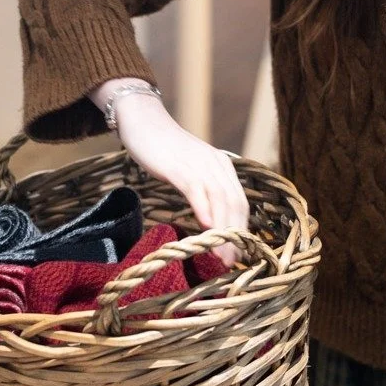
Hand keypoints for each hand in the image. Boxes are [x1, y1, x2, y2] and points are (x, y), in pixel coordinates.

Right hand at [90, 82, 248, 265]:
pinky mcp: (179, 166)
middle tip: (231, 263)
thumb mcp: (191, 170)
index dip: (242, 231)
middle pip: (235, 205)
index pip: (241, 203)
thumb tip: (210, 220)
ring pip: (219, 200)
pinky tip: (204, 226)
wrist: (143, 121)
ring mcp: (199, 165)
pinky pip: (196, 189)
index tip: (238, 255)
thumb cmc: (165, 150)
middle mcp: (217, 165)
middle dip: (235, 236)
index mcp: (223, 167)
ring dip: (222, 230)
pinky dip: (203, 208)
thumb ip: (203, 190)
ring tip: (220, 255)